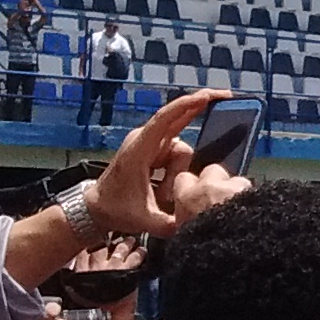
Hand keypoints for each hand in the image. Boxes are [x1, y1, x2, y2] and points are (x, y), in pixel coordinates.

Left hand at [79, 89, 233, 237]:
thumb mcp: (144, 221)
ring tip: (162, 198)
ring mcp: (149, 144)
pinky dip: (179, 169)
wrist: (96, 208)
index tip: (209, 96)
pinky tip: (169, 187)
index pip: (165, 120)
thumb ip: (170, 223)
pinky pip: (176, 153)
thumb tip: (194, 222)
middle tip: (223, 104)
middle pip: (179, 126)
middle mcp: (144, 140)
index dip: (187, 105)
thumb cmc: (115, 209)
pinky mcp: (154, 151)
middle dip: (197, 117)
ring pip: (181, 149)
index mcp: (139, 150)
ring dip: (179, 174)